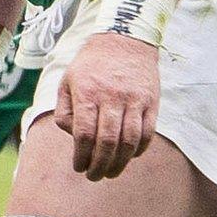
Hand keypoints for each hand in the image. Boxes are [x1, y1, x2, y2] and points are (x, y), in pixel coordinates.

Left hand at [54, 31, 157, 180]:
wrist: (124, 40)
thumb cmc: (90, 66)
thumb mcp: (66, 82)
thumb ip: (65, 111)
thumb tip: (74, 138)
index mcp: (87, 94)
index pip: (85, 134)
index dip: (82, 156)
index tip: (78, 167)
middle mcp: (112, 98)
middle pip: (108, 141)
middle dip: (100, 165)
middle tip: (94, 177)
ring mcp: (134, 100)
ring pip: (130, 140)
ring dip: (120, 162)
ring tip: (111, 172)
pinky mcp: (151, 101)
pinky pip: (148, 131)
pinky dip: (140, 149)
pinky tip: (130, 156)